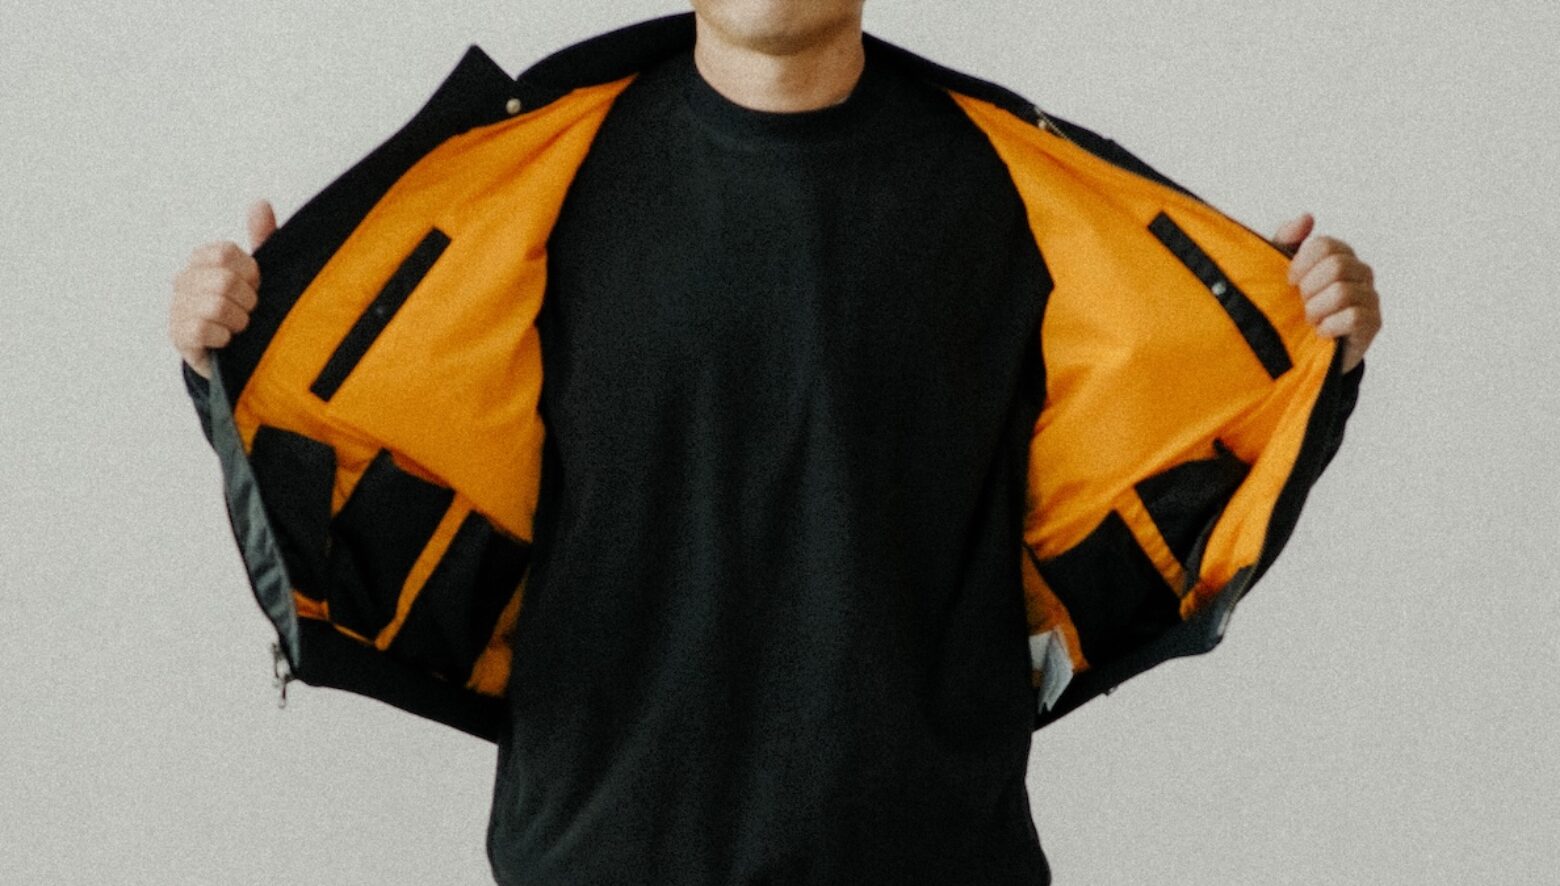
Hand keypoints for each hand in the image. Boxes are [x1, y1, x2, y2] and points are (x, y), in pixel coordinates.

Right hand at [169, 199, 276, 378]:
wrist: (238, 353)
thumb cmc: (247, 307)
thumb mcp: (259, 273)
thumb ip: (261, 238)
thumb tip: (260, 202)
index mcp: (204, 259)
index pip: (227, 253)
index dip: (250, 273)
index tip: (256, 286)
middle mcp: (185, 278)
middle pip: (225, 280)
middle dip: (247, 300)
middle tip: (249, 310)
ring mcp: (177, 306)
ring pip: (215, 306)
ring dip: (238, 321)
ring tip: (239, 326)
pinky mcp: (177, 335)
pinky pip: (202, 329)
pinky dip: (223, 337)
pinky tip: (226, 340)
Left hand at [1271, 213, 1380, 373]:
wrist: (1302, 350)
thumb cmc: (1291, 305)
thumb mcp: (1280, 272)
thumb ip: (1286, 241)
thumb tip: (1306, 218)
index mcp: (1340, 255)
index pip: (1324, 245)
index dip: (1301, 263)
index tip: (1290, 281)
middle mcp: (1360, 272)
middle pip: (1336, 266)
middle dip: (1309, 288)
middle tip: (1302, 304)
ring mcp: (1369, 297)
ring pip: (1342, 292)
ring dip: (1316, 310)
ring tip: (1310, 320)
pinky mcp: (1372, 323)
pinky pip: (1353, 317)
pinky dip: (1329, 326)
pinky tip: (1321, 333)